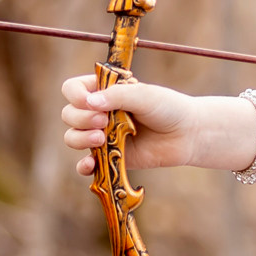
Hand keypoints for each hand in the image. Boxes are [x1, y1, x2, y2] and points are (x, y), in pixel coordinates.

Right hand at [59, 72, 206, 176]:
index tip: (91, 102)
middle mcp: (99, 112)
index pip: (72, 89)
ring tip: (101, 139)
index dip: (75, 95)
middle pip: (69, 114)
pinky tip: (90, 164)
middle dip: (81, 118)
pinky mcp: (108, 157)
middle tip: (105, 122)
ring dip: (80, 138)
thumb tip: (89, 102)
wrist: (186, 134)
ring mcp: (101, 135)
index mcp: (104, 90)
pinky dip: (83, 165)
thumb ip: (117, 96)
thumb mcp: (144, 95)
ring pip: (72, 137)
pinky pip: (86, 164)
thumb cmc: (168, 108)